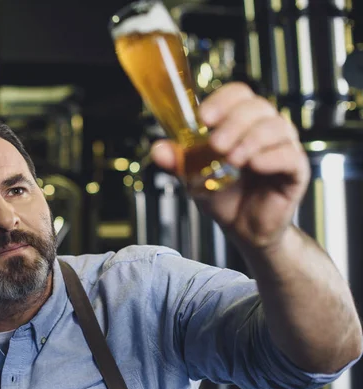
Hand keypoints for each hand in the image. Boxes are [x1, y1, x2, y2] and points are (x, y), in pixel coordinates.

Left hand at [150, 82, 310, 249]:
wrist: (242, 229)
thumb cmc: (223, 196)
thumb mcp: (193, 177)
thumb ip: (177, 162)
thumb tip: (158, 150)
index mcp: (241, 123)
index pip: (238, 94)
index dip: (223, 101)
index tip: (204, 118)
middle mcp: (265, 129)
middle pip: (257, 106)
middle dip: (234, 122)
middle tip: (216, 145)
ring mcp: (283, 147)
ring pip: (276, 126)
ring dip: (251, 139)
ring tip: (233, 159)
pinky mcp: (296, 171)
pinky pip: (290, 155)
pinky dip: (271, 157)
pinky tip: (254, 165)